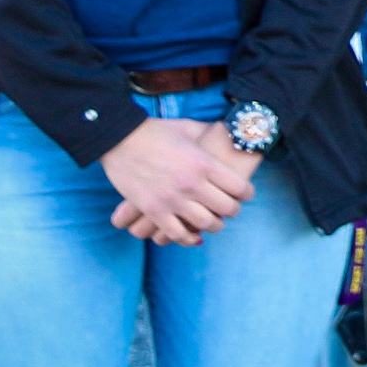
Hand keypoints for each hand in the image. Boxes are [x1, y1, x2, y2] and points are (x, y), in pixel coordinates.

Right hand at [100, 114, 256, 245]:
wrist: (119, 137)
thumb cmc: (156, 130)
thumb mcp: (188, 128)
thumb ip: (208, 134)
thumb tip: (227, 131)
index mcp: (204, 163)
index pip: (240, 188)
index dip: (246, 193)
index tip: (245, 194)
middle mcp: (192, 183)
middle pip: (227, 208)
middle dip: (233, 210)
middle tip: (230, 208)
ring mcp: (172, 199)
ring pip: (205, 224)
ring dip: (213, 225)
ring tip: (213, 222)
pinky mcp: (153, 210)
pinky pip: (176, 233)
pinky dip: (187, 237)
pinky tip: (192, 234)